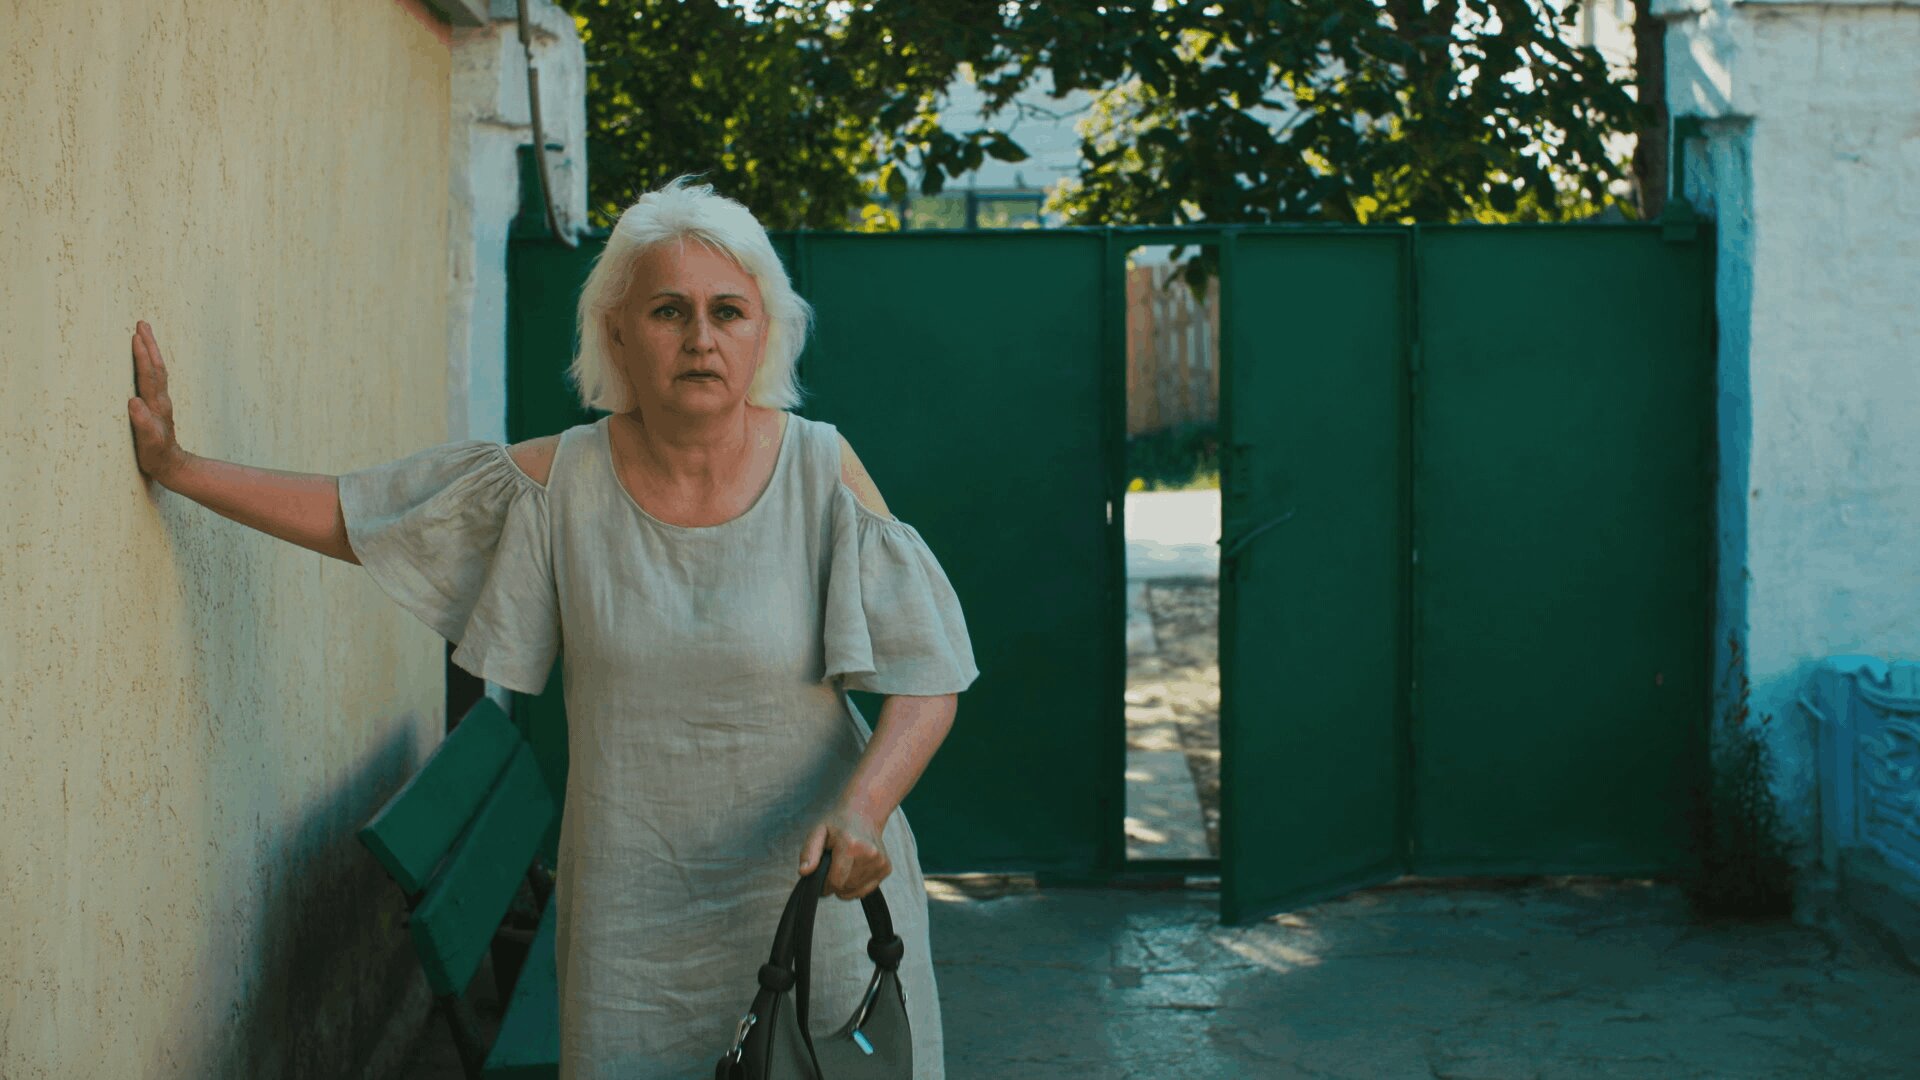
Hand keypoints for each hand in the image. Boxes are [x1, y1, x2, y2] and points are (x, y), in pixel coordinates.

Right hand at [128, 320, 189, 485]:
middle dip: (149, 345)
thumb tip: (133, 401)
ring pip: (157, 371)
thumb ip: (143, 423)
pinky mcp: (157, 406)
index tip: (136, 336)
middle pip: (156, 367)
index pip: (149, 375)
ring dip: (151, 351)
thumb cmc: (157, 456)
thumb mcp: (149, 443)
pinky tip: (145, 361)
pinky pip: (154, 379)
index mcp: (156, 405)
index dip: (143, 356)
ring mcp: (160, 402)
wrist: (173, 466)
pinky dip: (149, 364)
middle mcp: (160, 400)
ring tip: (143, 334)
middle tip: (142, 323)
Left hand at [798, 802, 890, 899]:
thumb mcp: (817, 832)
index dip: (824, 884)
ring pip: (856, 891)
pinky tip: (855, 869)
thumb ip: (809, 852)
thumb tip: (804, 872)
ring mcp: (880, 861)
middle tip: (832, 867)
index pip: (836, 882)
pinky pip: (866, 890)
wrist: (864, 812)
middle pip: (846, 888)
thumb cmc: (837, 824)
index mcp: (851, 845)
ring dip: (846, 886)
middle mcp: (869, 854)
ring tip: (844, 866)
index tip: (821, 875)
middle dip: (835, 884)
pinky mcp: (886, 868)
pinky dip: (857, 886)